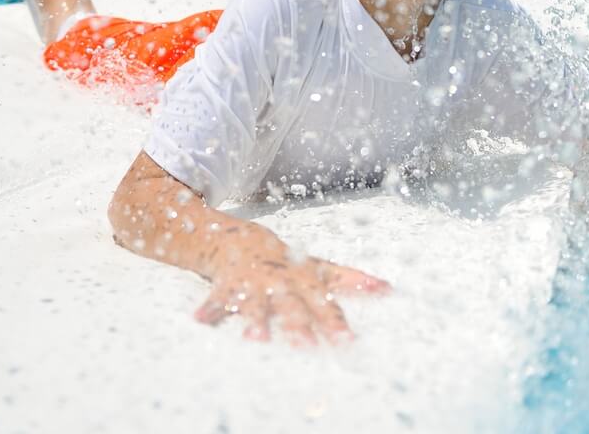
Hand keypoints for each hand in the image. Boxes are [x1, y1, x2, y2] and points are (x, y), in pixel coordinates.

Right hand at [194, 224, 390, 345]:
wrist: (239, 239)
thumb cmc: (284, 261)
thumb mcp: (316, 267)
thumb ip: (348, 279)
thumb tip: (387, 288)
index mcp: (303, 281)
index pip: (324, 304)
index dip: (337, 323)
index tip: (350, 344)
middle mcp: (280, 284)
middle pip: (291, 308)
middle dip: (299, 327)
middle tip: (306, 348)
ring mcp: (253, 284)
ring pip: (254, 305)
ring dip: (254, 321)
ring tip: (256, 339)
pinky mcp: (227, 284)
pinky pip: (217, 299)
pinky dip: (209, 309)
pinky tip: (201, 321)